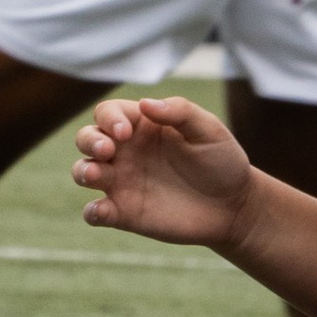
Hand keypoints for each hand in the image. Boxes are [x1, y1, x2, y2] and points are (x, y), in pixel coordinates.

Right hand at [71, 93, 256, 247]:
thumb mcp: (209, 130)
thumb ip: (179, 112)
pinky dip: (92, 212)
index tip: (125, 132)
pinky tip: (101, 211)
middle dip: (89, 141)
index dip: (109, 119)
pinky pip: (96, 212)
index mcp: (141, 126)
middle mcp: (125, 152)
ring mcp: (121, 183)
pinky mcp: (124, 213)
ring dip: (83, 171)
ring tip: (95, 175)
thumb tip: (145, 103)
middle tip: (107, 150)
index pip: (108, 113)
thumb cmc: (222, 162)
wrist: (234, 206)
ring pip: (83, 171)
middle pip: (87, 138)